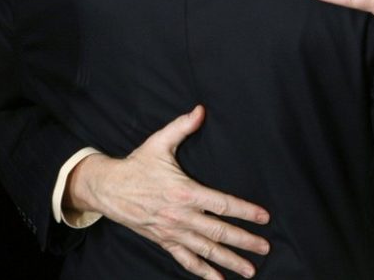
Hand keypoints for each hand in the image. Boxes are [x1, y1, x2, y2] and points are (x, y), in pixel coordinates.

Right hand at [65, 105, 269, 278]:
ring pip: (206, 250)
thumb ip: (182, 126)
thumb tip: (200, 110)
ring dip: (229, 261)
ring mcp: (172, 232)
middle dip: (244, 241)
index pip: (222, 204)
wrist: (109, 188)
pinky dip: (203, 272)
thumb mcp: (159, 142)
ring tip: (250, 270)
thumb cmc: (137, 164)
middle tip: (265, 247)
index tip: (264, 217)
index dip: (245, 211)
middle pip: (219, 232)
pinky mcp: (163, 241)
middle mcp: (181, 216)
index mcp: (185, 192)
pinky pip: (186, 260)